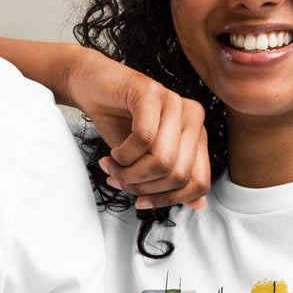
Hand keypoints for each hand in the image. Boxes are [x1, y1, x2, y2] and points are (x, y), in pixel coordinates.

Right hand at [62, 48, 209, 209]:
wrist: (92, 87)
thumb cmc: (120, 123)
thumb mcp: (146, 159)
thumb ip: (172, 180)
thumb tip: (200, 205)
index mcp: (197, 135)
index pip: (199, 182)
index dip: (168, 199)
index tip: (140, 200)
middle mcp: (192, 117)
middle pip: (178, 176)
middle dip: (143, 186)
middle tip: (119, 180)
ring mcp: (174, 102)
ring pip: (162, 161)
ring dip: (130, 173)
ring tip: (113, 167)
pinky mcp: (151, 93)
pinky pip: (143, 139)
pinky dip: (123, 154)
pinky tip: (114, 152)